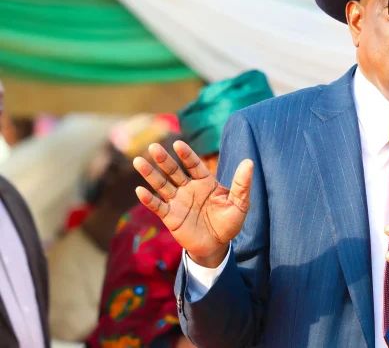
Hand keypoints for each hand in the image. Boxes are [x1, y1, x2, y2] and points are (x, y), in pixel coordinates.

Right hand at [133, 141, 252, 267]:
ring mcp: (178, 201)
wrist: (217, 245)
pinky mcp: (170, 217)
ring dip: (150, 174)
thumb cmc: (228, 222)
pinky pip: (158, 206)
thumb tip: (249, 162)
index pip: (194, 164)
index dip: (186, 155)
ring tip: (138, 161)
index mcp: (205, 182)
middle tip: (153, 147)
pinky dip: (149, 199)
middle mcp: (188, 188)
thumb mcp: (240, 204)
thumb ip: (242, 184)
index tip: (178, 144)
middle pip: (174, 171)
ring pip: (162, 185)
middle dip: (164, 160)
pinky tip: (140, 191)